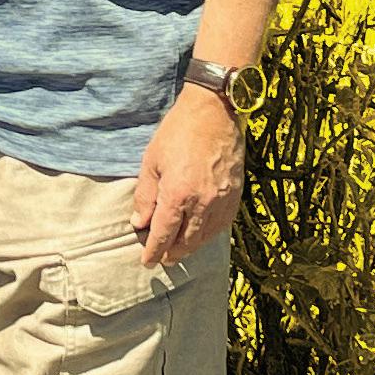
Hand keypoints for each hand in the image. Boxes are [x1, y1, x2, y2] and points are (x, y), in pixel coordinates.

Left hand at [132, 85, 243, 266]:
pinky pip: (222, 224)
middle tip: (162, 260)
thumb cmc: (178, 132)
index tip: (147, 262)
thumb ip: (145, 196)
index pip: (163, 234)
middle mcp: (201, 202)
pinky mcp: (234, 194)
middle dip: (172, 254)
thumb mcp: (151, 162)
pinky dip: (209, 234)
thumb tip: (140, 223)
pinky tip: (202, 235)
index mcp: (177, 194)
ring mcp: (221, 200)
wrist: (214, 112)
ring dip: (191, 247)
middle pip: (186, 241)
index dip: (154, 251)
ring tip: (180, 252)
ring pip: (205, 236)